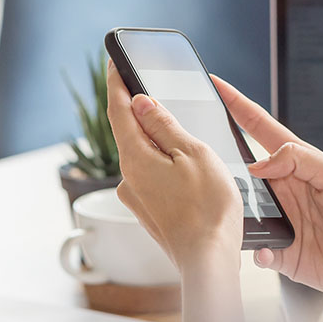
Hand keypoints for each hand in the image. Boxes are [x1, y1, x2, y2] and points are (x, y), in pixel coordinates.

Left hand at [107, 61, 248, 321]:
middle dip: (135, 107)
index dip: (116, 82)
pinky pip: (149, 174)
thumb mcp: (192, 154)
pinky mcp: (148, 210)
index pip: (118, 109)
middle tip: (141, 82)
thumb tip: (141, 102)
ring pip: (140, 154)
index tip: (113, 60)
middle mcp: (128, 177)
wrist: (208, 261)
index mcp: (135, 157)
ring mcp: (136, 196)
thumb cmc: (208, 209)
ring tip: (169, 121)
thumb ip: (164, 126)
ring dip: (150, 135)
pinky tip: (178, 161)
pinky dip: (158, 159)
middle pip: (127, 131)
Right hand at [212, 75, 322, 293]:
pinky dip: (255, 249)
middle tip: (202, 155)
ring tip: (231, 210)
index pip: (259, 128)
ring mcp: (277, 219)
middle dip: (219, 162)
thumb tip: (259, 164)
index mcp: (295, 163)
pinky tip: (264, 249)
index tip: (217, 85)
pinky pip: (254, 248)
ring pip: (239, 209)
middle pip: (240, 169)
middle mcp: (281, 189)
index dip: (237, 105)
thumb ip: (300, 159)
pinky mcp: (278, 250)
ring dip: (233, 210)